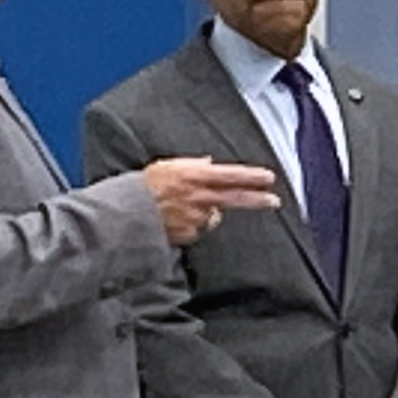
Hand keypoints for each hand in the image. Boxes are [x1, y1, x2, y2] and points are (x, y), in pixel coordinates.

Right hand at [140, 155, 281, 245]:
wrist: (123, 214)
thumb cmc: (142, 187)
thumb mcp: (166, 166)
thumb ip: (191, 164)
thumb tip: (209, 163)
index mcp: (193, 176)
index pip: (230, 175)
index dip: (252, 177)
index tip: (269, 177)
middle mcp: (198, 197)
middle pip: (235, 198)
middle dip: (257, 199)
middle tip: (274, 201)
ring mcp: (194, 217)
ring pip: (213, 216)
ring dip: (208, 213)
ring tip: (183, 208)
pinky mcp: (188, 234)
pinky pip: (197, 230)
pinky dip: (192, 226)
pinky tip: (176, 220)